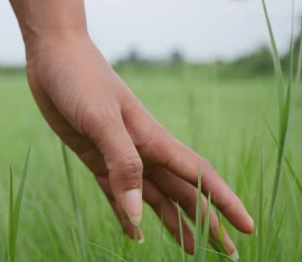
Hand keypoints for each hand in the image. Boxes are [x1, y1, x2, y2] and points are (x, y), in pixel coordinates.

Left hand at [26, 34, 253, 255]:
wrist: (55, 58)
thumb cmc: (81, 79)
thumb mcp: (102, 119)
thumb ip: (123, 163)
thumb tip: (138, 215)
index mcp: (152, 139)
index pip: (199, 176)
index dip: (225, 202)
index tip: (246, 227)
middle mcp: (142, 150)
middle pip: (181, 193)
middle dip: (204, 221)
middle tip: (223, 251)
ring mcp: (118, 155)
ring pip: (153, 197)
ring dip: (172, 222)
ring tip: (189, 249)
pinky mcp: (95, 157)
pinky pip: (116, 193)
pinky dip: (128, 215)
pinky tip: (134, 232)